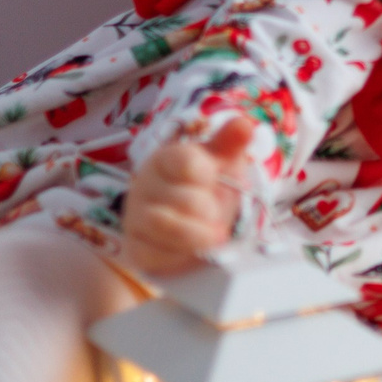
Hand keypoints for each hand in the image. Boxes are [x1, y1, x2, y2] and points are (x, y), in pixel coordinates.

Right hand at [122, 119, 256, 276]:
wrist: (187, 224)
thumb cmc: (203, 188)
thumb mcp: (221, 162)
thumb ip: (230, 142)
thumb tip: (244, 124)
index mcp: (165, 159)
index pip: (186, 161)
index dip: (207, 174)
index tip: (212, 179)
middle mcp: (145, 187)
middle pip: (182, 197)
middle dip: (208, 209)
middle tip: (217, 214)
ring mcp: (137, 218)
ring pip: (163, 224)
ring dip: (198, 234)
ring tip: (214, 235)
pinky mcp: (137, 249)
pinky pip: (154, 254)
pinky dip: (182, 256)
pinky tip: (196, 251)